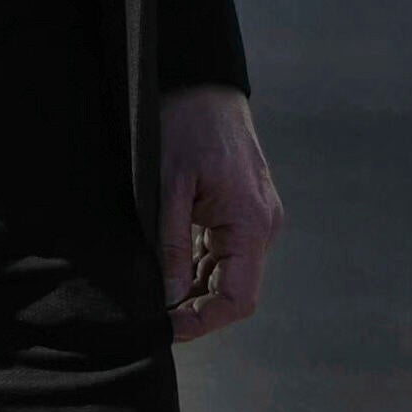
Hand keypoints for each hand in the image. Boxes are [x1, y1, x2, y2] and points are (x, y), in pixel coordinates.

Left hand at [151, 84, 278, 346]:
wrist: (202, 83)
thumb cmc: (184, 126)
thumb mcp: (167, 187)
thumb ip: (172, 245)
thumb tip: (169, 297)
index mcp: (251, 223)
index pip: (239, 299)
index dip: (204, 321)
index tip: (166, 328)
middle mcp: (262, 227)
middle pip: (233, 291)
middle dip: (194, 308)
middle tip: (149, 313)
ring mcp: (255, 220)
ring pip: (226, 274)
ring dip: (192, 287)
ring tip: (150, 289)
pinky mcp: (242, 212)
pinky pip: (223, 252)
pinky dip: (195, 265)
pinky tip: (165, 265)